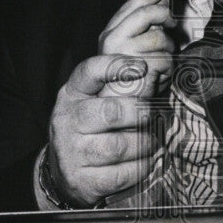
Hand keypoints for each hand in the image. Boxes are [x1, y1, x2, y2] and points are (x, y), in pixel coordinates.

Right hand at [46, 0, 175, 206]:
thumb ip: (120, 75)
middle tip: (153, 114)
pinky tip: (145, 162)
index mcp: (73, 91)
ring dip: (145, 143)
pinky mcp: (83, 179)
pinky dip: (141, 168)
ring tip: (153, 141)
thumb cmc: (90, 126)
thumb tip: (158, 42)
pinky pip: (123, 173)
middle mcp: (68, 118)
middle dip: (141, 112)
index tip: (141, 66)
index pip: (90, 71)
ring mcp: (73, 150)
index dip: (116, 66)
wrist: (64, 172)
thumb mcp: (95, 96)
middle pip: (111, 111)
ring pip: (120, 145)